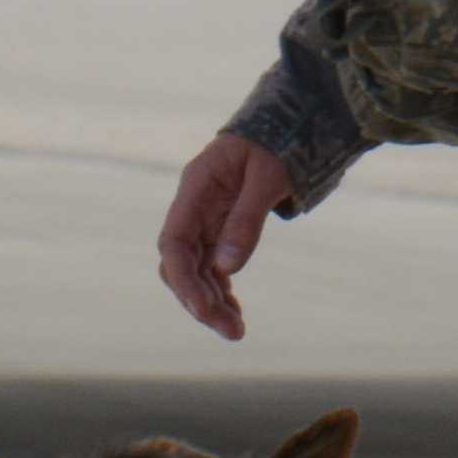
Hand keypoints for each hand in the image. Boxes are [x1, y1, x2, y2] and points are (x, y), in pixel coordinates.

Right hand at [158, 135, 296, 340]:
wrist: (282, 126)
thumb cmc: (276, 144)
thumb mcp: (268, 176)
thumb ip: (247, 219)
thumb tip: (227, 267)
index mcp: (195, 187)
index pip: (174, 241)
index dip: (183, 279)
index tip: (203, 309)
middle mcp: (192, 207)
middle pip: (181, 263)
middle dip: (200, 300)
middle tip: (232, 331)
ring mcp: (203, 219)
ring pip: (195, 270)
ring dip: (211, 302)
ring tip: (236, 331)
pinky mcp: (218, 229)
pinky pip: (211, 266)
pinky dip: (220, 290)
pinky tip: (234, 312)